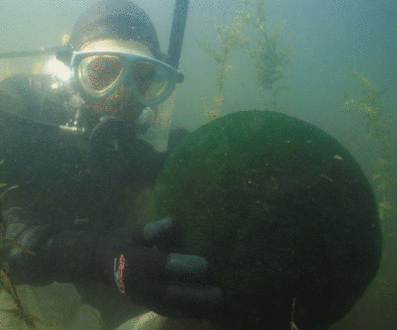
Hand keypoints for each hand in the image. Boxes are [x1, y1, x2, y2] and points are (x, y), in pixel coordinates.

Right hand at [96, 217, 222, 318]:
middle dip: (195, 295)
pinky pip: (167, 311)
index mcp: (135, 261)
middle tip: (219, 294)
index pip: (161, 266)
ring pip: (170, 306)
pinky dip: (186, 313)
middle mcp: (139, 284)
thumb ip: (152, 230)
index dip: (182, 266)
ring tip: (218, 306)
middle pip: (169, 292)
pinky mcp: (146, 304)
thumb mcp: (133, 232)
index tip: (206, 265)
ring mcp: (142, 297)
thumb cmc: (121, 243)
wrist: (97, 263)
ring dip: (195, 308)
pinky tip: (204, 312)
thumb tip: (172, 222)